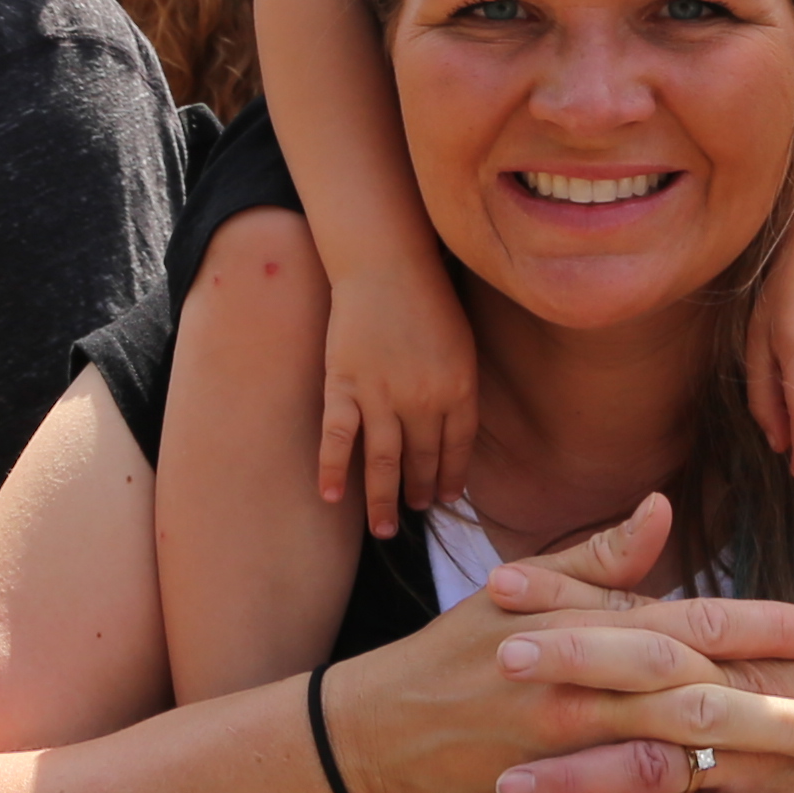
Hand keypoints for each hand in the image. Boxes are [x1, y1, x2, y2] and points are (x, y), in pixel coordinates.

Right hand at [316, 244, 482, 537]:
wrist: (386, 264)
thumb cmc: (428, 298)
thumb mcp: (461, 343)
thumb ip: (459, 386)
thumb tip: (455, 428)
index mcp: (460, 388)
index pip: (457, 449)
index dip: (451, 477)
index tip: (445, 497)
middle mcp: (424, 399)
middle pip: (422, 459)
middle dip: (419, 490)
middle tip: (414, 512)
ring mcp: (382, 395)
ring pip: (384, 461)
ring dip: (383, 499)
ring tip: (383, 528)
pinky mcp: (344, 385)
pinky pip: (339, 438)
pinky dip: (334, 470)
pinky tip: (332, 497)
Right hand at [318, 501, 793, 792]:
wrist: (379, 734)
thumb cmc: (459, 650)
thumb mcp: (521, 589)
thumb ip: (600, 557)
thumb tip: (662, 509)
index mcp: (587, 644)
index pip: (686, 630)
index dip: (756, 631)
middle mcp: (584, 710)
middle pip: (692, 720)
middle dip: (772, 730)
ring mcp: (571, 778)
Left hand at [499, 609, 793, 792]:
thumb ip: (725, 631)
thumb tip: (667, 607)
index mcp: (741, 647)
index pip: (643, 613)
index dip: (571, 596)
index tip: (503, 581)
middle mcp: (744, 696)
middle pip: (643, 675)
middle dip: (566, 666)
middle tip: (492, 659)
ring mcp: (756, 761)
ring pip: (655, 766)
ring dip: (579, 779)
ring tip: (506, 789)